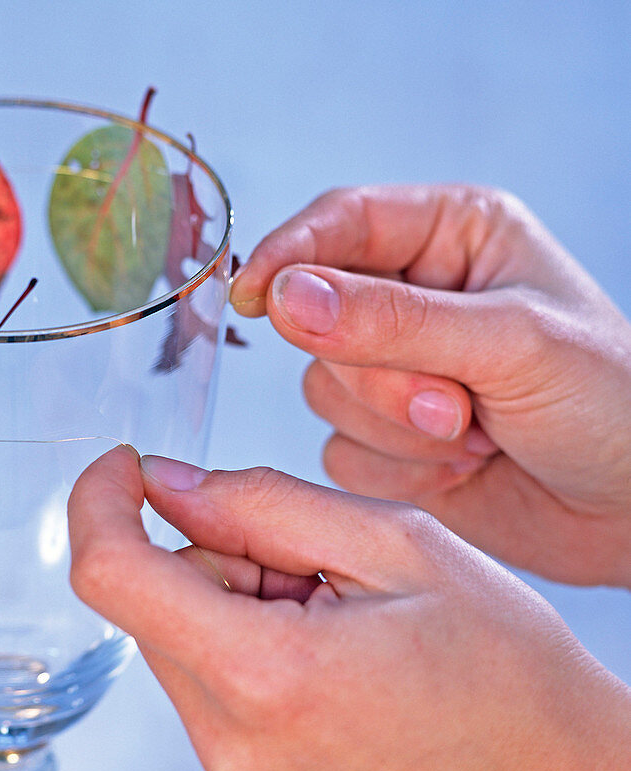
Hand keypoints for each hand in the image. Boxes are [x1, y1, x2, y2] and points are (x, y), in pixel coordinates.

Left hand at [68, 447, 630, 770]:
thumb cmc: (508, 672)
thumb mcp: (398, 544)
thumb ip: (260, 503)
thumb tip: (165, 485)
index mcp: (267, 677)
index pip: (111, 576)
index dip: (100, 504)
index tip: (125, 471)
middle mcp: (235, 752)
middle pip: (156, 612)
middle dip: (215, 564)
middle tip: (316, 570)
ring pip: (184, 657)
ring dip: (235, 619)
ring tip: (340, 630)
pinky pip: (214, 711)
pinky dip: (251, 671)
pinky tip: (333, 677)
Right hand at [230, 184, 630, 586]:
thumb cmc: (610, 404)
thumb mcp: (510, 343)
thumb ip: (394, 320)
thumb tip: (286, 298)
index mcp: (453, 237)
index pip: (342, 223)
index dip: (290, 256)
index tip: (252, 297)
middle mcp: (414, 299)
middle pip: (320, 322)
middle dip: (386, 380)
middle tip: (457, 408)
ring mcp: (397, 374)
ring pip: (325, 394)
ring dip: (398, 430)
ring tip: (476, 437)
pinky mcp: (388, 442)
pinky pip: (340, 453)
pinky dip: (399, 472)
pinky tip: (463, 469)